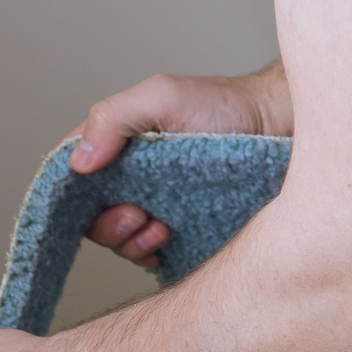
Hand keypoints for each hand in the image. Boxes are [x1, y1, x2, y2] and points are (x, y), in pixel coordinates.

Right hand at [63, 65, 292, 268]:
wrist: (283, 131)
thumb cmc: (227, 106)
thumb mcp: (163, 97)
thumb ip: (114, 117)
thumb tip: (78, 162)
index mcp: (117, 143)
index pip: (69, 173)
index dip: (69, 195)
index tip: (95, 202)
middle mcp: (130, 175)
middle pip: (88, 216)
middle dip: (107, 225)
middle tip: (137, 217)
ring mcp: (153, 204)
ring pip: (116, 239)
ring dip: (130, 242)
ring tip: (161, 228)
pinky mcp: (179, 230)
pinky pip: (146, 254)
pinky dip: (149, 254)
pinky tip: (169, 242)